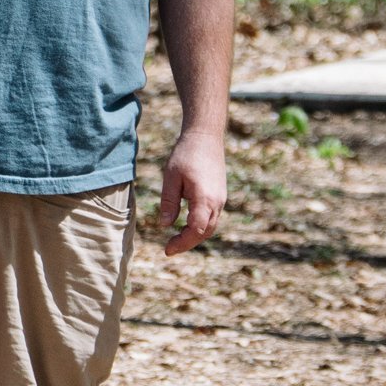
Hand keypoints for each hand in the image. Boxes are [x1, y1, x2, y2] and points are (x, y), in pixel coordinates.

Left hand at [158, 119, 226, 254]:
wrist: (206, 135)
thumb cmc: (186, 153)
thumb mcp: (171, 177)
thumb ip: (168, 202)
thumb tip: (164, 225)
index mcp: (205, 199)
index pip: (195, 231)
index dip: (182, 243)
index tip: (167, 250)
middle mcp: (217, 202)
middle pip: (205, 232)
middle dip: (187, 243)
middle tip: (169, 248)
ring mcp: (221, 199)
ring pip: (210, 226)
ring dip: (194, 235)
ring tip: (176, 239)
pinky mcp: (220, 194)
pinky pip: (212, 217)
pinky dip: (200, 225)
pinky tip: (186, 224)